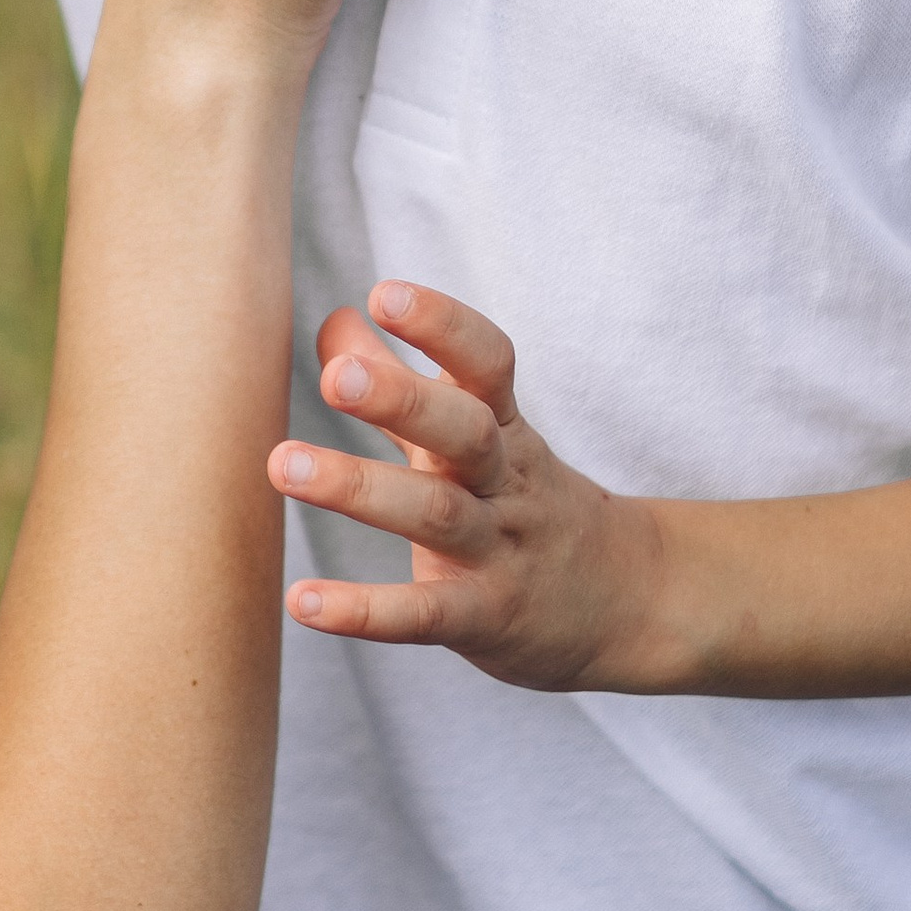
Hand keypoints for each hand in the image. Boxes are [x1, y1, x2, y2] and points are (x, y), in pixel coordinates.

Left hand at [273, 282, 663, 691]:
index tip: (385, 293)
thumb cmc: (523, 502)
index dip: (443, 326)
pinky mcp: (484, 618)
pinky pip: (425, 614)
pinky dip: (365, 610)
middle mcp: (505, 482)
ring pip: (436, 514)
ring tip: (283, 464)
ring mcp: (499, 551)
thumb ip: (402, 383)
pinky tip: (302, 601)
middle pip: (466, 432)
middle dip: (403, 400)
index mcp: (505, 428)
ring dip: (360, 488)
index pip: (488, 364)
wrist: (627, 602)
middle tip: (337, 377)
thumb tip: (335, 319)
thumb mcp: (478, 436)